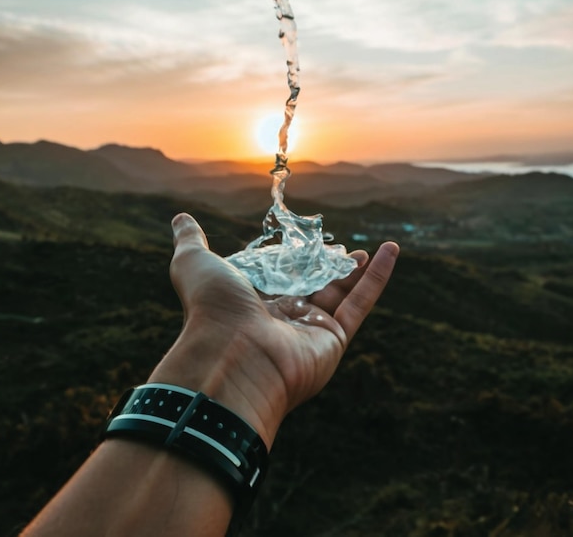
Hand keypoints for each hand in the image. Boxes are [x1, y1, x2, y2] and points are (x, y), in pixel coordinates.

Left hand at [149, 213, 398, 448]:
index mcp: (253, 303)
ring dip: (358, 271)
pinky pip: (361, 303)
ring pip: (341, 294)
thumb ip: (191, 239)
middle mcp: (282, 319)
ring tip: (369, 251)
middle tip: (344, 251)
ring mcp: (309, 331)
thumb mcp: (195, 263)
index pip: (281, 276)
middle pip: (314, 286)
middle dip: (330, 268)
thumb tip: (181, 217)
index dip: (297, 258)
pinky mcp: (334, 339)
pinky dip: (378, 276)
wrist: (230, 355)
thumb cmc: (210, 308)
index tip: (309, 242)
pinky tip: (391, 250)